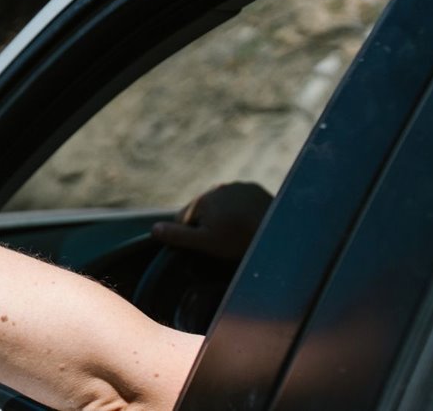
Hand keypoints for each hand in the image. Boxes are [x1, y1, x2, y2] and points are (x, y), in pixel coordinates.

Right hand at [151, 182, 274, 260]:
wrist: (279, 231)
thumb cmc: (239, 240)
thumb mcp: (206, 243)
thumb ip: (178, 236)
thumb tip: (153, 229)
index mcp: (202, 200)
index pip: (182, 220)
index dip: (190, 236)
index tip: (206, 246)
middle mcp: (217, 188)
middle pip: (202, 211)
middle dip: (207, 224)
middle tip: (224, 242)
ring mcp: (237, 186)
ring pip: (220, 205)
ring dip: (223, 216)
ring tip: (237, 233)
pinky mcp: (253, 188)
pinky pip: (238, 200)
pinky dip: (240, 210)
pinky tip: (248, 223)